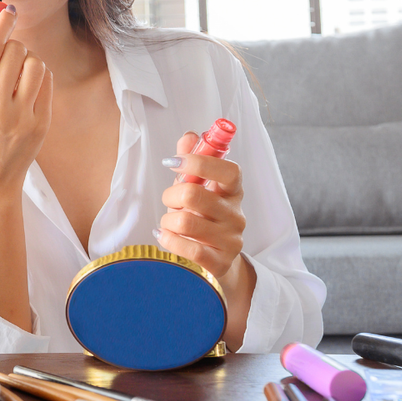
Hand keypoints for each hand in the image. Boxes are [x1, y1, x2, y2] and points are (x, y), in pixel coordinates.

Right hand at [0, 4, 52, 189]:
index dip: (1, 24)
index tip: (8, 10)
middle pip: (15, 51)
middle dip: (13, 47)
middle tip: (7, 59)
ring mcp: (21, 118)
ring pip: (35, 63)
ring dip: (28, 61)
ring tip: (18, 75)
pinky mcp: (41, 124)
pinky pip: (46, 81)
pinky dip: (38, 77)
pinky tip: (28, 89)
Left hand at [157, 131, 249, 288]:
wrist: (214, 262)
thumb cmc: (202, 219)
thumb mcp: (197, 188)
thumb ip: (192, 161)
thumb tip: (189, 137)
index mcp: (233, 192)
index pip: (229, 171)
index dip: (199, 162)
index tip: (174, 162)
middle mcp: (236, 215)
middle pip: (195, 195)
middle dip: (170, 195)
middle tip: (169, 201)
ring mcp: (231, 240)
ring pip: (186, 222)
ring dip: (168, 220)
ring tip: (169, 222)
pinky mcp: (220, 263)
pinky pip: (189, 249)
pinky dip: (168, 240)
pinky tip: (165, 236)